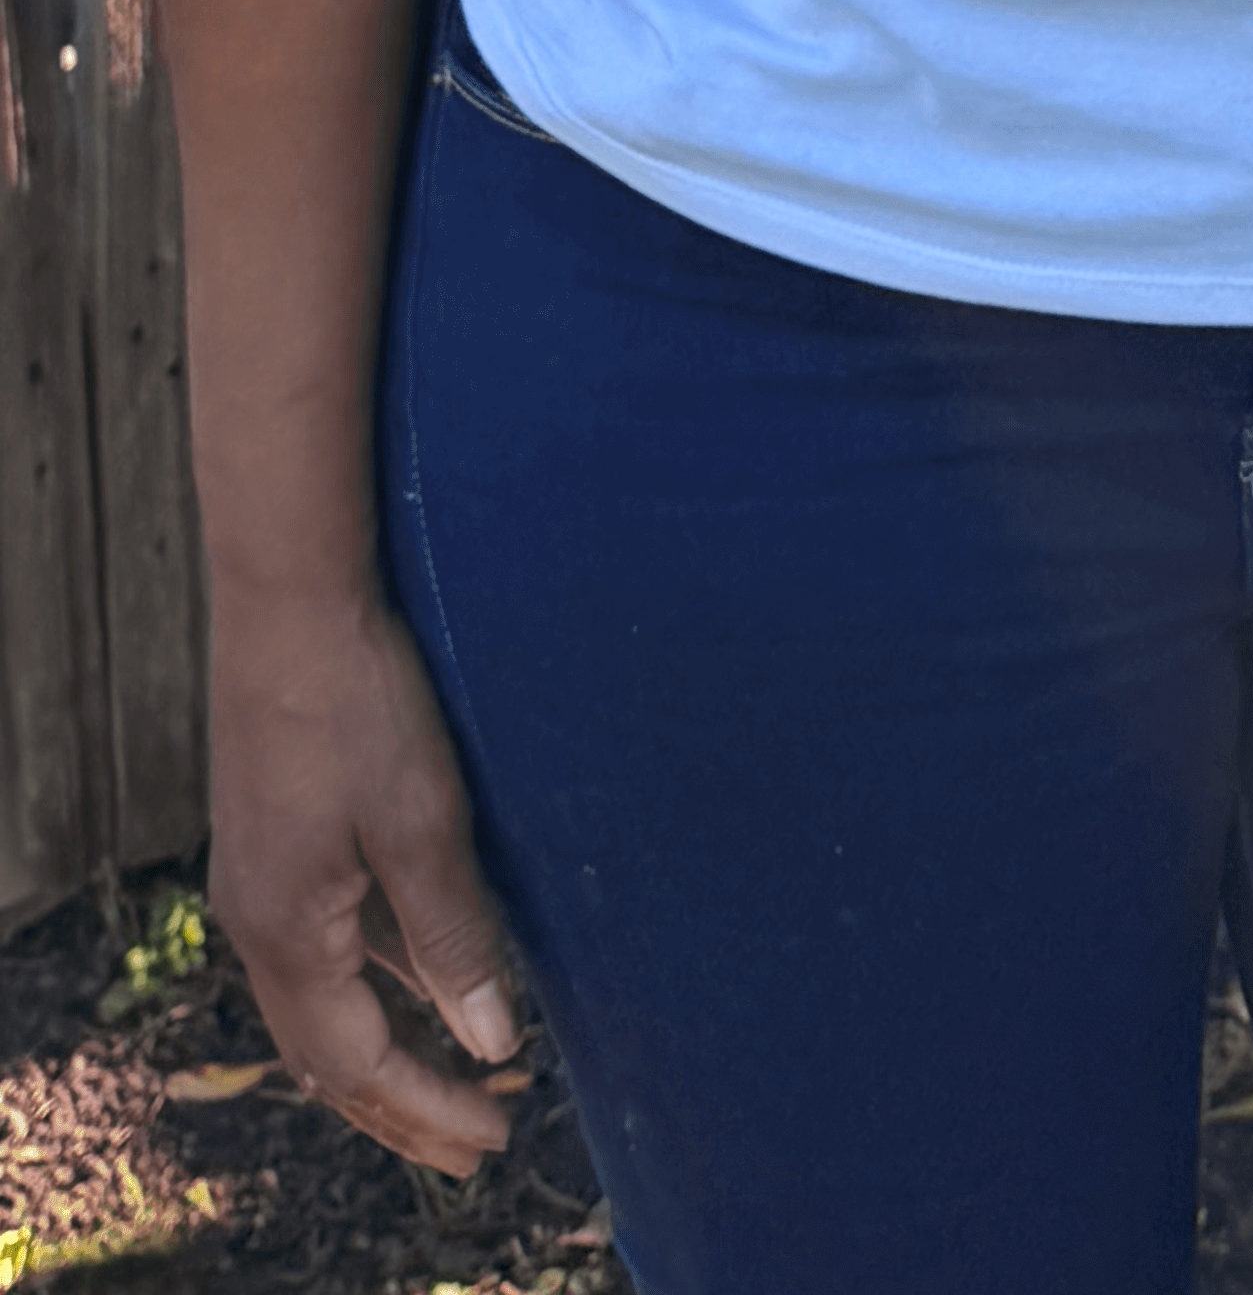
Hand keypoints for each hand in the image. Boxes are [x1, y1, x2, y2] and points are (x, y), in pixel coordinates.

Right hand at [206, 579, 522, 1175]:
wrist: (290, 602)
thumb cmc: (359, 702)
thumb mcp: (421, 823)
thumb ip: (454, 936)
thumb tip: (493, 1043)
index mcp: (288, 934)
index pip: (356, 1066)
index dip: (427, 1110)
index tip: (494, 1142)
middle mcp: (260, 922)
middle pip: (329, 1055)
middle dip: (404, 1107)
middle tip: (477, 1149)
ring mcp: (264, 880)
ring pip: (327, 1001)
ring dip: (392, 1045)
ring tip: (461, 1079)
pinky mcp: (279, 838)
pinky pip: (329, 944)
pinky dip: (380, 980)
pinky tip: (428, 973)